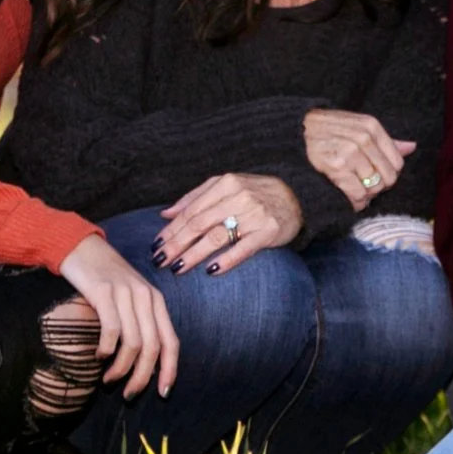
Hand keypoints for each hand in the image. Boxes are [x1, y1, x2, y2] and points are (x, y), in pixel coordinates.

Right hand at [56, 234, 180, 398]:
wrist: (80, 247)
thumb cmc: (104, 277)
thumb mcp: (130, 297)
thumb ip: (139, 322)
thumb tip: (142, 362)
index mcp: (156, 301)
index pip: (171, 342)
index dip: (169, 370)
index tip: (162, 393)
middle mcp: (146, 297)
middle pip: (153, 347)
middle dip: (142, 377)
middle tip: (128, 395)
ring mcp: (125, 293)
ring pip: (133, 343)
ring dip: (121, 368)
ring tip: (109, 380)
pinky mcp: (104, 291)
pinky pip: (112, 329)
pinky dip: (107, 349)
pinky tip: (99, 355)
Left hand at [156, 173, 302, 274]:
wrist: (297, 196)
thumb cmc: (255, 193)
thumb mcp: (226, 186)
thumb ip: (195, 198)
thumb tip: (165, 214)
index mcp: (225, 183)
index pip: (191, 211)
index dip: (171, 230)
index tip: (155, 246)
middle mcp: (238, 196)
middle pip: (199, 224)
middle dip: (176, 244)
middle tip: (159, 261)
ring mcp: (254, 214)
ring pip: (216, 237)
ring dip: (193, 254)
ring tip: (177, 268)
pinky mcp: (269, 231)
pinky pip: (243, 248)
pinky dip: (226, 260)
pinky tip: (211, 270)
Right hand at [304, 109, 413, 210]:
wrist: (298, 130)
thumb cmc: (331, 130)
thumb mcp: (359, 127)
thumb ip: (386, 140)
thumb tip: (411, 147)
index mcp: (372, 127)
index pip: (397, 164)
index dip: (387, 174)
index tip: (374, 175)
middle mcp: (364, 138)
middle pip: (387, 179)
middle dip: (377, 187)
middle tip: (363, 185)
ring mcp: (350, 152)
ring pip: (373, 188)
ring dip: (364, 195)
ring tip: (353, 189)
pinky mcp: (336, 167)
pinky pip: (358, 195)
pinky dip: (355, 201)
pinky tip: (348, 195)